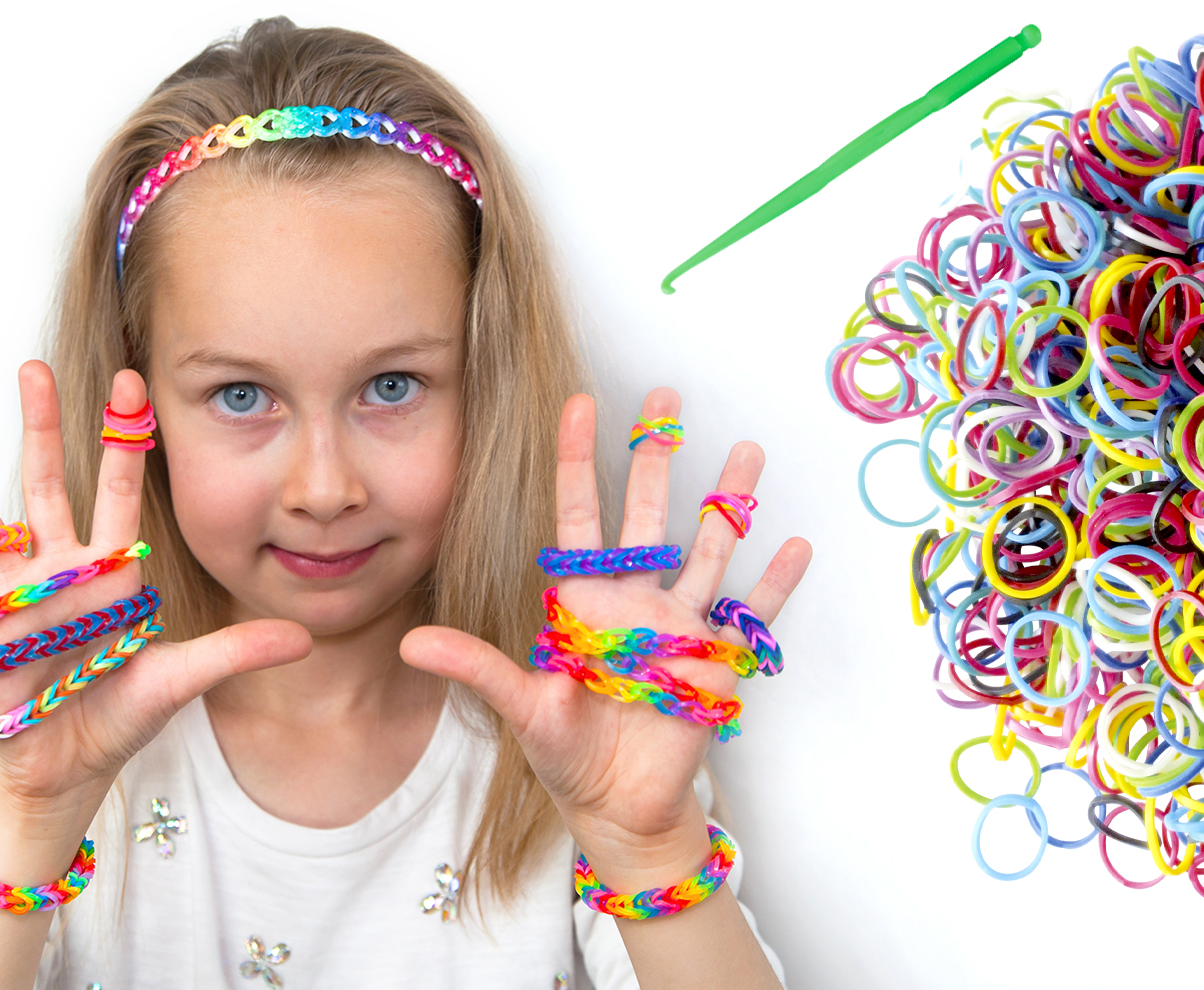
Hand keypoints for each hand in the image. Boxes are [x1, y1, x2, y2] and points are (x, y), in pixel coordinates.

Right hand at [0, 362, 310, 821]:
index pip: (120, 491)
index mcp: (110, 572)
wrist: (70, 766)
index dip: (125, 440)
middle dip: (44, 427)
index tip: (130, 383)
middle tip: (35, 368)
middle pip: (49, 484)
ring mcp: (14, 597)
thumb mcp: (182, 679)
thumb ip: (236, 652)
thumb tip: (304, 638)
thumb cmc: (120, 713)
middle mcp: (59, 571)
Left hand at [401, 388, 810, 888]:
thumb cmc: (566, 753)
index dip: (578, 458)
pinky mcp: (716, 658)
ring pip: (708, 547)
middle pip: (648, 513)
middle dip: (656, 454)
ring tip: (748, 452)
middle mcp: (634, 598)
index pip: (580, 513)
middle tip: (666, 398)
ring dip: (728, 501)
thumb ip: (475, 668)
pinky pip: (752, 614)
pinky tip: (793, 545)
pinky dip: (773, 583)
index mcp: (584, 600)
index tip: (578, 404)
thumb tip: (410, 644)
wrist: (618, 804)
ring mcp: (680, 623)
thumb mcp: (521, 706)